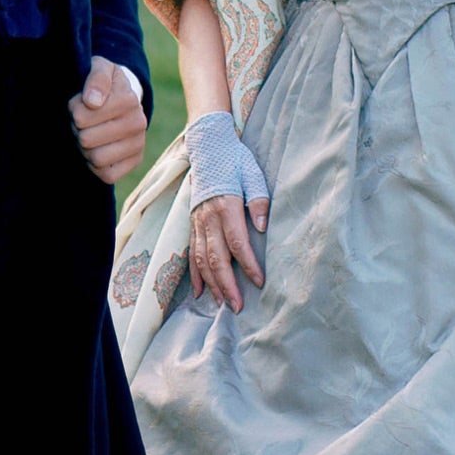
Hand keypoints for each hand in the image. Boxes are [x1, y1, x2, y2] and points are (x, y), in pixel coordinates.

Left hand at [68, 57, 146, 184]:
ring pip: (96, 158)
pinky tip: (96, 149)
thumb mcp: (99, 68)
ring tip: (88, 133)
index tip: (80, 103)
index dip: (73, 110)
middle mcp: (138, 123)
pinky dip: (95, 165)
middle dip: (77, 129)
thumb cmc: (105, 82)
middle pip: (86, 139)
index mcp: (128, 100)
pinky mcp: (135, 162)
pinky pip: (107, 175)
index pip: (81, 117)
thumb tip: (92, 102)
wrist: (122, 96)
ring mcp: (138, 144)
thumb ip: (96, 79)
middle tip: (81, 121)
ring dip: (84, 148)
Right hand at [183, 111, 269, 312]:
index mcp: (226, 206)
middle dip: (227, 284)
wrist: (207, 148)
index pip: (237, 241)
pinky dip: (195, 273)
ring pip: (201, 258)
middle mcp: (208, 217)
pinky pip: (191, 252)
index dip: (248, 264)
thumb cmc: (234, 162)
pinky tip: (200, 291)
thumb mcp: (252, 174)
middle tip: (238, 307)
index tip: (259, 282)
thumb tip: (263, 226)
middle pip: (216, 256)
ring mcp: (197, 222)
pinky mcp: (192, 223)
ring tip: (222, 303)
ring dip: (212, 283)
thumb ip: (259, 200)